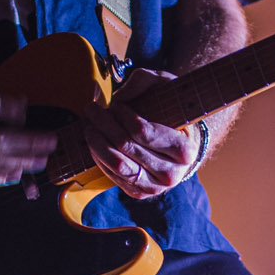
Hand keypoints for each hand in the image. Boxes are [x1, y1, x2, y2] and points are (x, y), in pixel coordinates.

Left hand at [83, 69, 201, 199]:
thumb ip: (143, 82)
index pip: (144, 133)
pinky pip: (112, 175)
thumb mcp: (165, 87)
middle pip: (126, 147)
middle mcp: (172, 173)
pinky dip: (99, 156)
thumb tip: (119, 97)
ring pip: (117, 165)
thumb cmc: (172, 114)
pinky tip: (96, 141)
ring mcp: (155, 186)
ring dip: (96, 142)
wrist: (180, 145)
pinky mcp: (139, 192)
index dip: (123, 116)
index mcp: (184, 149)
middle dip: (104, 124)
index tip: (115, 104)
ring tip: (89, 125)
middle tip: (92, 109)